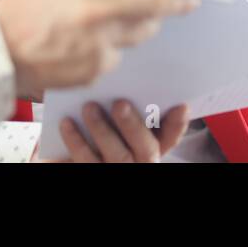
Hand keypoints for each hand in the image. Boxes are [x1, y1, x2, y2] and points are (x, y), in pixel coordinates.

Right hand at [0, 0, 199, 98]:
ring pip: (143, 30)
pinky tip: (86, 44)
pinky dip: (111, 47)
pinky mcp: (97, 67)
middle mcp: (97, 7)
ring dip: (143, 22)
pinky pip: (119, 53)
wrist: (0, 49)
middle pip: (157, 1)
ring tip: (116, 19)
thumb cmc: (29, 7)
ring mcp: (99, 41)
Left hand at [31, 101, 190, 162]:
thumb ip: (128, 105)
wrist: (73, 154)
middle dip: (133, 125)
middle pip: (145, 148)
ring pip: (116, 156)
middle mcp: (139, 162)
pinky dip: (76, 141)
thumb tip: (123, 72)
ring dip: (103, 130)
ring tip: (89, 107)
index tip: (180, 105)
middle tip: (120, 103)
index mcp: (150, 147)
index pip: (170, 138)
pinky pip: (85, 162)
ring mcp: (116, 170)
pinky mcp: (92, 173)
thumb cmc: (99, 129)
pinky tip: (67, 122)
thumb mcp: (117, 120)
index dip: (177, 124)